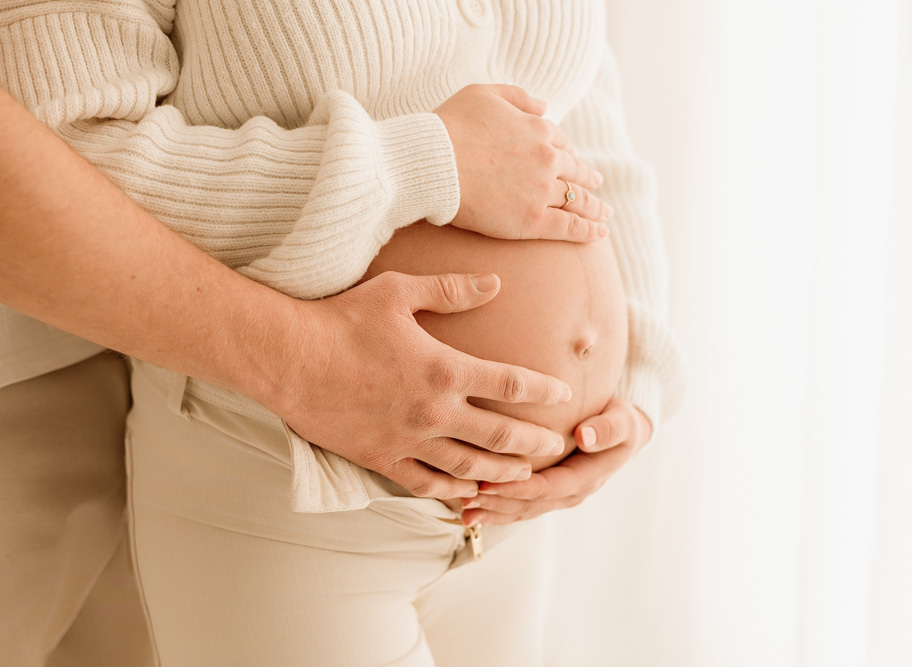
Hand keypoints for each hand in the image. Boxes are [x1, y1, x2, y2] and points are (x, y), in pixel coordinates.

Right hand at [274, 271, 573, 499]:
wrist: (287, 358)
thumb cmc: (341, 319)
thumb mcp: (399, 292)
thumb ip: (452, 289)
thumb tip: (495, 283)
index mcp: (445, 369)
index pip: (510, 384)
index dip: (542, 391)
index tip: (563, 394)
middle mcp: (434, 411)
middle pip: (500, 435)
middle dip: (534, 443)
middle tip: (556, 448)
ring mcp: (407, 439)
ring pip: (468, 466)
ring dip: (501, 472)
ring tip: (523, 477)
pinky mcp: (379, 457)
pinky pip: (423, 483)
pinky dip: (450, 490)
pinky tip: (466, 492)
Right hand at [435, 84, 611, 242]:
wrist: (434, 162)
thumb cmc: (450, 126)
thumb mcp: (484, 93)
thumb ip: (518, 97)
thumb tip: (544, 106)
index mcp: (538, 130)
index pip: (560, 142)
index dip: (567, 152)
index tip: (571, 160)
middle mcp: (546, 160)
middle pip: (574, 171)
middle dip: (587, 178)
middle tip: (597, 185)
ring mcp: (541, 192)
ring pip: (576, 200)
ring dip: (593, 207)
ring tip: (604, 213)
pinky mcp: (531, 221)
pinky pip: (568, 227)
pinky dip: (587, 230)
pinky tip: (599, 234)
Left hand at [460, 398, 652, 523]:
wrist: (622, 431)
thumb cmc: (619, 420)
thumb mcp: (623, 421)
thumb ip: (608, 429)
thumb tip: (585, 436)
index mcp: (587, 478)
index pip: (549, 488)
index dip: (518, 490)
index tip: (489, 485)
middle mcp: (571, 493)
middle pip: (530, 504)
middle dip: (497, 504)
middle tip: (465, 499)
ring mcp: (558, 496)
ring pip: (522, 509)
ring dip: (493, 511)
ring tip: (463, 510)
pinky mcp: (547, 492)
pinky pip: (520, 505)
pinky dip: (496, 509)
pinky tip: (471, 509)